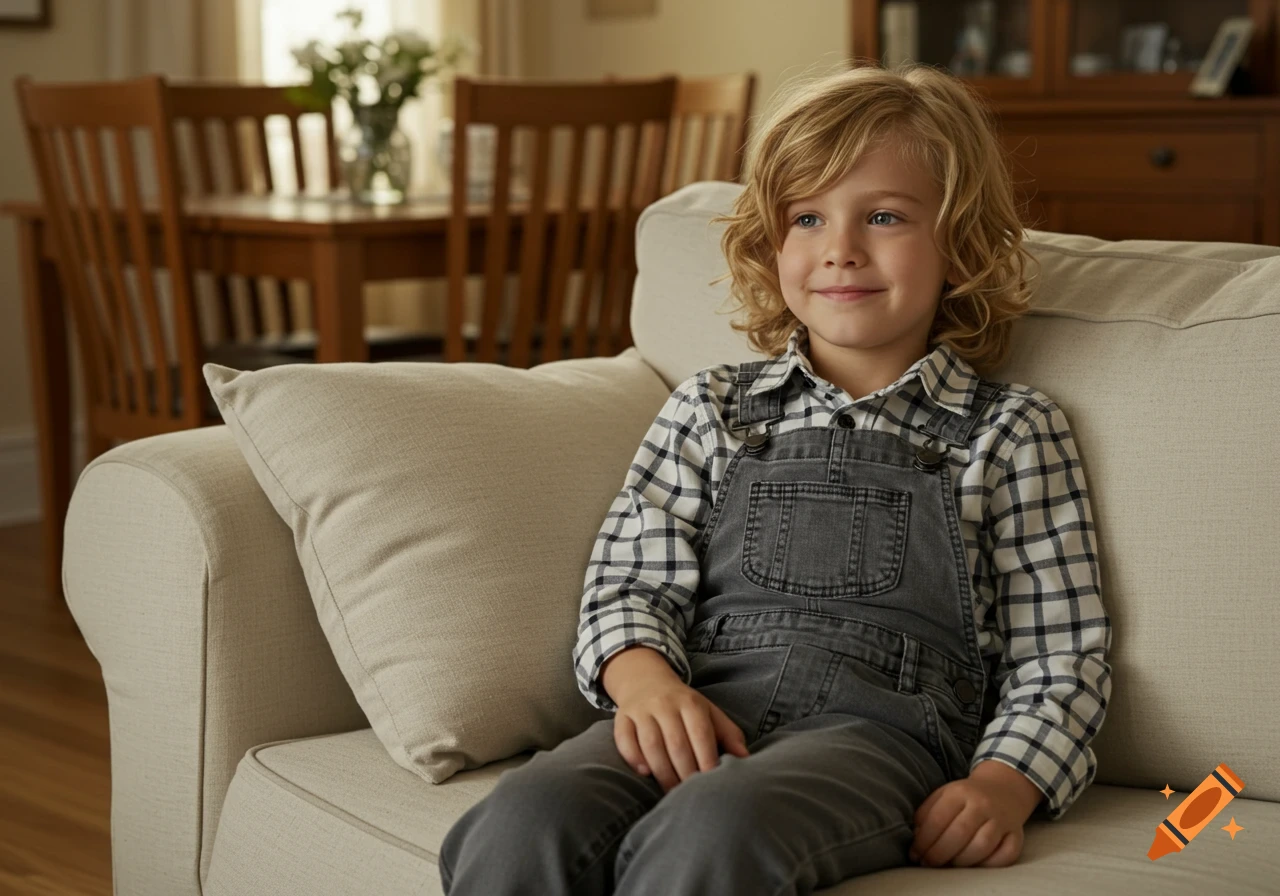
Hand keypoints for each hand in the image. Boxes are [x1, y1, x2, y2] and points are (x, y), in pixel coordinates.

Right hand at [613, 679, 749, 793]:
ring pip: (650, 743)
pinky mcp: (622, 716)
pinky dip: (633, 757)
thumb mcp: (709, 712)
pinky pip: (624, 738)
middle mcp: (665, 704)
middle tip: (691, 796)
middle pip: (676, 743)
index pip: (701, 733)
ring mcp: (641, 710)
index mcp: (691, 703)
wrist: (646, 680)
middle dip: (685, 773)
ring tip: (672, 792)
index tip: (712, 784)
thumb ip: (728, 734)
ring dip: (662, 772)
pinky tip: (645, 773)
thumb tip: (745, 758)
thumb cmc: (684, 706)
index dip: (707, 759)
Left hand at [908, 760, 1042, 867]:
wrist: (1002, 788)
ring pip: (982, 846)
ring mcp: (1002, 819)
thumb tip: (915, 837)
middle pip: (959, 833)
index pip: (938, 819)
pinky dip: (990, 864)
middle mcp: (982, 804)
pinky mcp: (1016, 834)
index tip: (915, 854)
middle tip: (928, 863)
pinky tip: (975, 864)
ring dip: (961, 861)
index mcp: (960, 791)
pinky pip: (1006, 854)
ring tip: (949, 865)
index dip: (924, 841)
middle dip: (939, 853)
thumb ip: (927, 813)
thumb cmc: (966, 796)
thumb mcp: (943, 795)